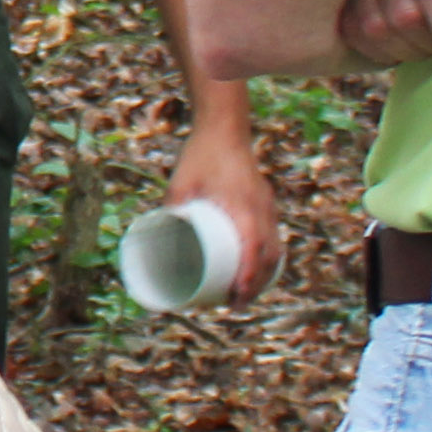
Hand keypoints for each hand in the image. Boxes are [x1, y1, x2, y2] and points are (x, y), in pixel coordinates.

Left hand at [164, 123, 283, 302]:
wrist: (225, 127)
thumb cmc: (200, 154)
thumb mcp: (180, 183)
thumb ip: (172, 210)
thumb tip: (157, 243)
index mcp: (243, 204)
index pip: (253, 247)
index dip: (247, 275)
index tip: (236, 296)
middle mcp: (261, 208)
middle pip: (268, 256)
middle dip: (255, 285)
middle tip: (234, 304)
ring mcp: (267, 205)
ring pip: (275, 248)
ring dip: (263, 275)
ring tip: (243, 294)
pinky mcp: (266, 203)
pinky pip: (274, 237)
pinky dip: (268, 257)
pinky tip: (258, 270)